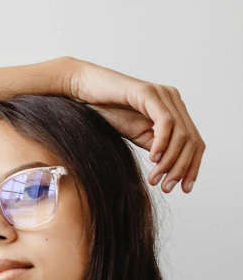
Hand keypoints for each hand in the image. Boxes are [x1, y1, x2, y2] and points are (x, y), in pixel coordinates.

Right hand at [60, 57, 204, 192]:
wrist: (82, 90)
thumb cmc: (107, 111)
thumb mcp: (138, 135)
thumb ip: (158, 147)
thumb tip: (173, 169)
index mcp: (174, 109)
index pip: (195, 142)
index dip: (193, 167)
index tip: (185, 189)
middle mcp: (173, 99)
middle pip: (192, 140)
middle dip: (182, 168)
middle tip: (166, 186)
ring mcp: (162, 94)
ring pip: (182, 134)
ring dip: (171, 160)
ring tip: (156, 178)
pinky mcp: (148, 92)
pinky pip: (165, 122)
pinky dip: (162, 143)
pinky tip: (152, 158)